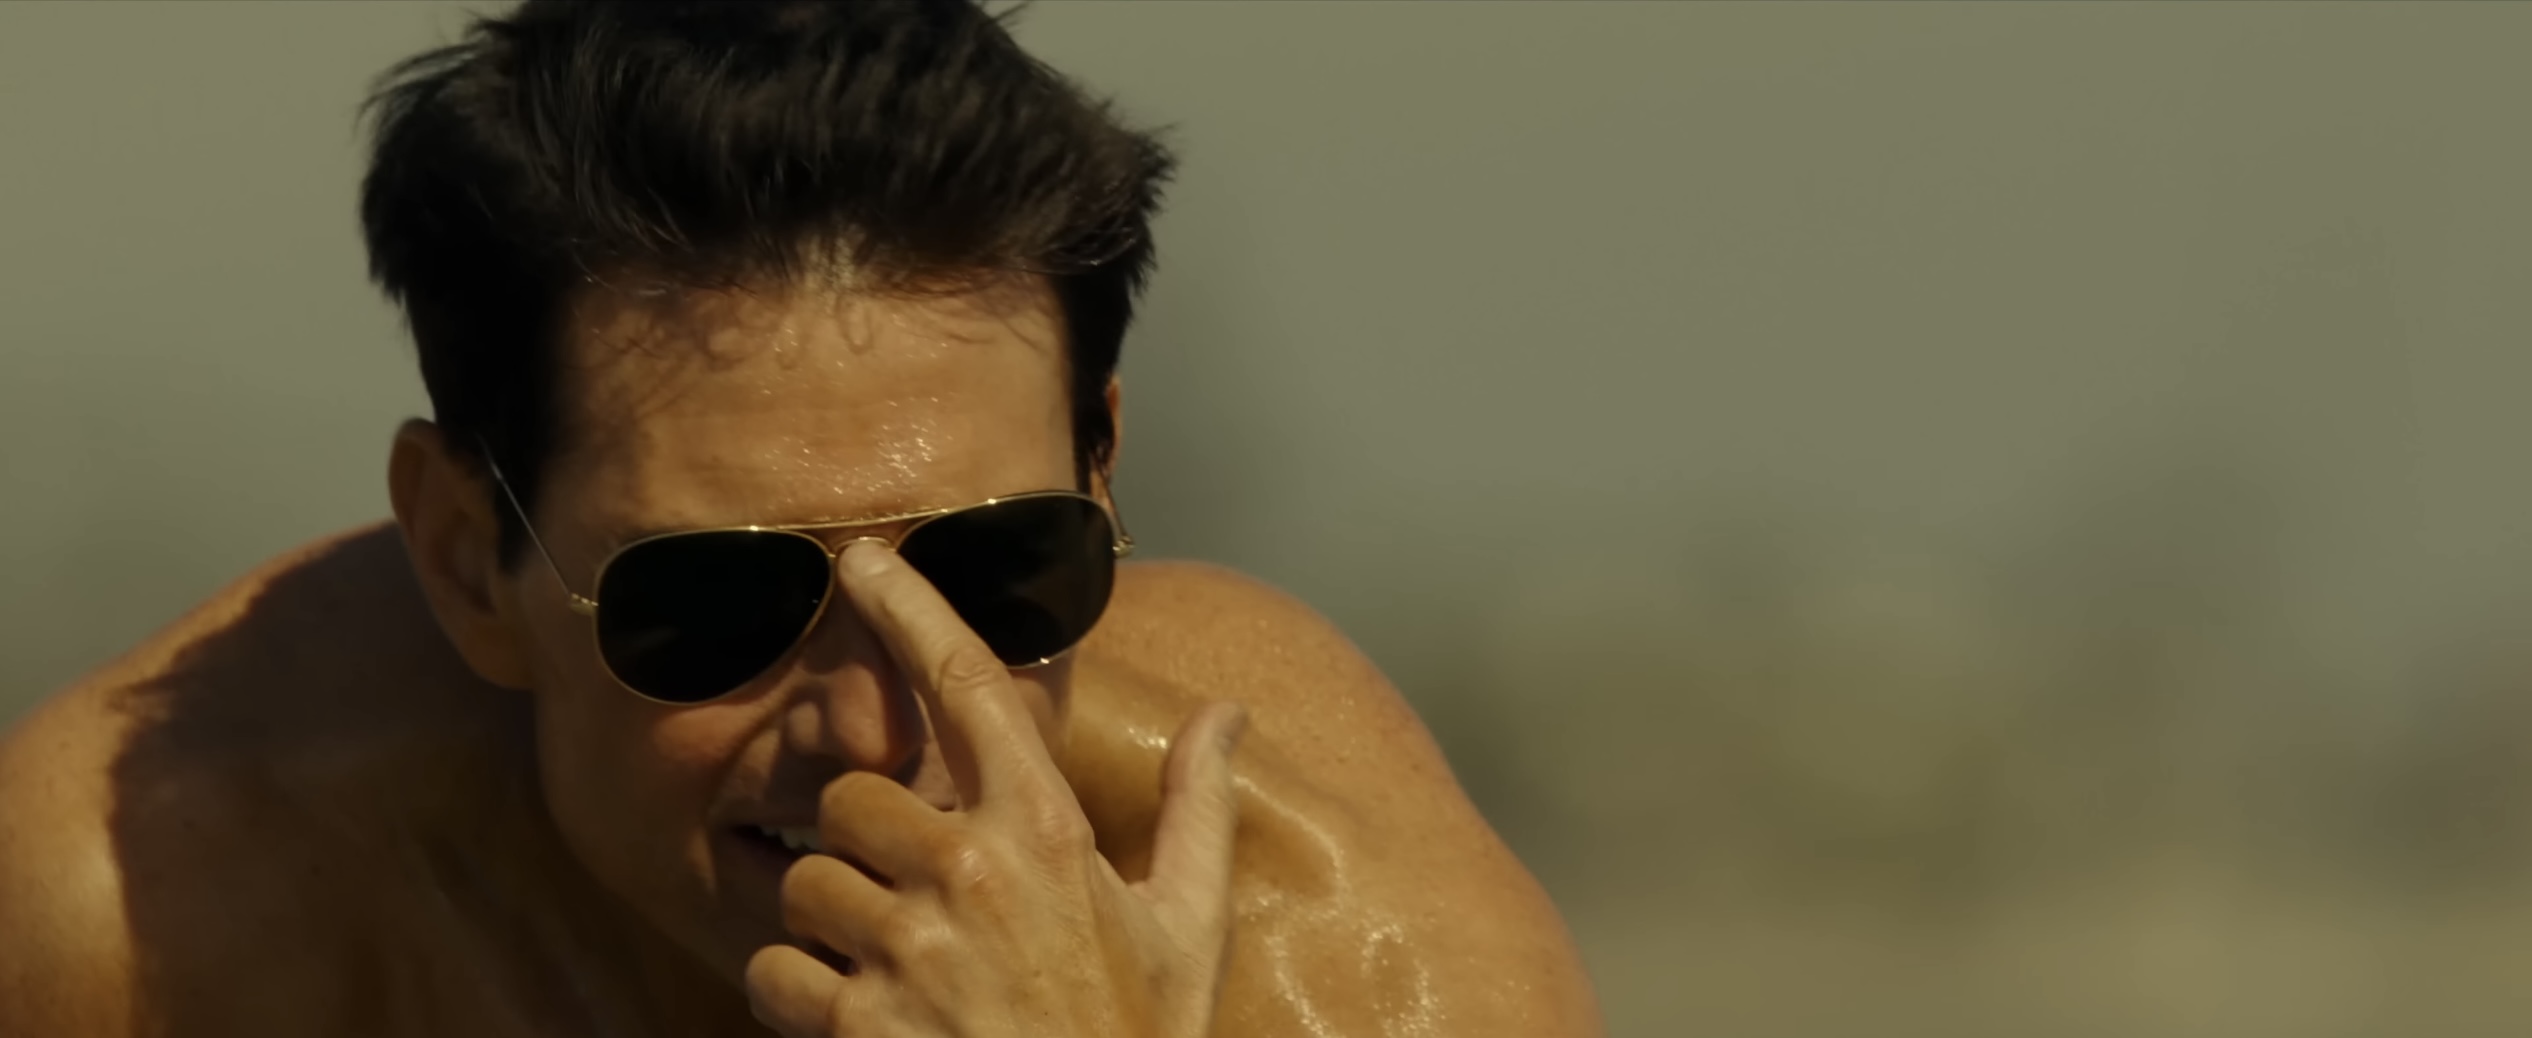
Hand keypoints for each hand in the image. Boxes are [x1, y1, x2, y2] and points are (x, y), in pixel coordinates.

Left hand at [745, 540, 1247, 1037]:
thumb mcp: (1186, 925)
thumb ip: (1195, 807)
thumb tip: (1226, 711)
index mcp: (1049, 833)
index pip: (970, 687)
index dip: (910, 611)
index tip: (860, 562)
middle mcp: (972, 875)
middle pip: (853, 796)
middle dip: (865, 848)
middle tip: (910, 906)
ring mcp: (910, 950)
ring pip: (802, 883)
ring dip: (827, 927)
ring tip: (889, 973)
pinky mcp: (855, 1024)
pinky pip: (772, 972)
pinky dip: (795, 1000)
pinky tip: (858, 1026)